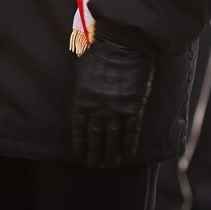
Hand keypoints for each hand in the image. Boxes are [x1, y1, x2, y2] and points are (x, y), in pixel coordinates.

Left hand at [69, 34, 154, 169]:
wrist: (124, 43)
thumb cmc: (100, 52)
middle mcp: (96, 109)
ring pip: (112, 140)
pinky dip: (129, 146)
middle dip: (95, 155)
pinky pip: (131, 132)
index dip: (80, 145)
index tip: (81, 155)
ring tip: (110, 166)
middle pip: (95, 138)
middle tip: (95, 166)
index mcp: (81, 100)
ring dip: (111, 156)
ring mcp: (115, 109)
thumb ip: (79, 90)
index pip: (78, 130)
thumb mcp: (81, 71)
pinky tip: (128, 156)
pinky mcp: (133, 108)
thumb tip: (77, 106)